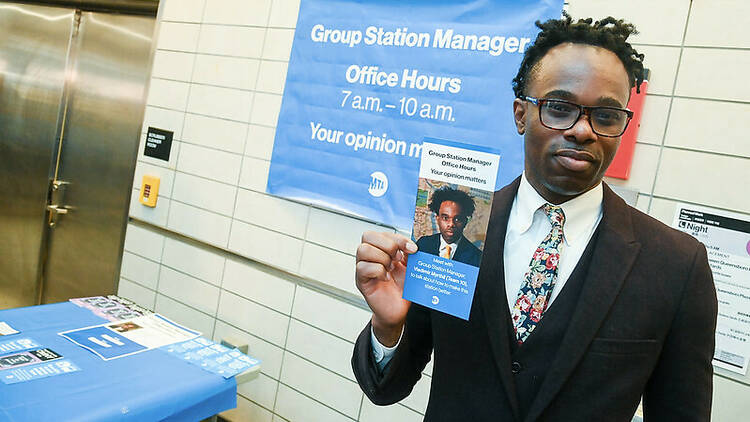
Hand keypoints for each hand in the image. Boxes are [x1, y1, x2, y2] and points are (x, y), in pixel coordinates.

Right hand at [355, 231, 417, 346]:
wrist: (400, 309)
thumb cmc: (403, 288)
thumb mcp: (410, 266)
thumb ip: (409, 253)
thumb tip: (410, 244)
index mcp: (382, 249)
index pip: (383, 233)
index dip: (398, 238)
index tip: (412, 249)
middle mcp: (371, 256)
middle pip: (368, 236)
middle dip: (388, 245)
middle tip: (398, 258)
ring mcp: (364, 267)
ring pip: (363, 250)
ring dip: (381, 257)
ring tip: (391, 269)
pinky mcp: (361, 281)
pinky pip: (363, 268)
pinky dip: (378, 271)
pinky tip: (386, 278)